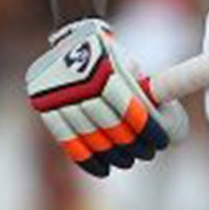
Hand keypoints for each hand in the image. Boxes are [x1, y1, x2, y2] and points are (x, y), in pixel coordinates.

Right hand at [25, 18, 188, 176]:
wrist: (70, 39)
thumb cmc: (111, 55)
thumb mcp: (128, 62)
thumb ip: (143, 87)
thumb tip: (165, 113)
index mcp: (104, 69)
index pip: (129, 109)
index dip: (148, 129)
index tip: (162, 142)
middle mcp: (78, 82)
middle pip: (111, 126)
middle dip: (133, 145)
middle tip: (148, 153)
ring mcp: (57, 95)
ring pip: (90, 136)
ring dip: (113, 155)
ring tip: (128, 161)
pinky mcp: (43, 105)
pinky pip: (67, 139)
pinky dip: (86, 158)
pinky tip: (103, 170)